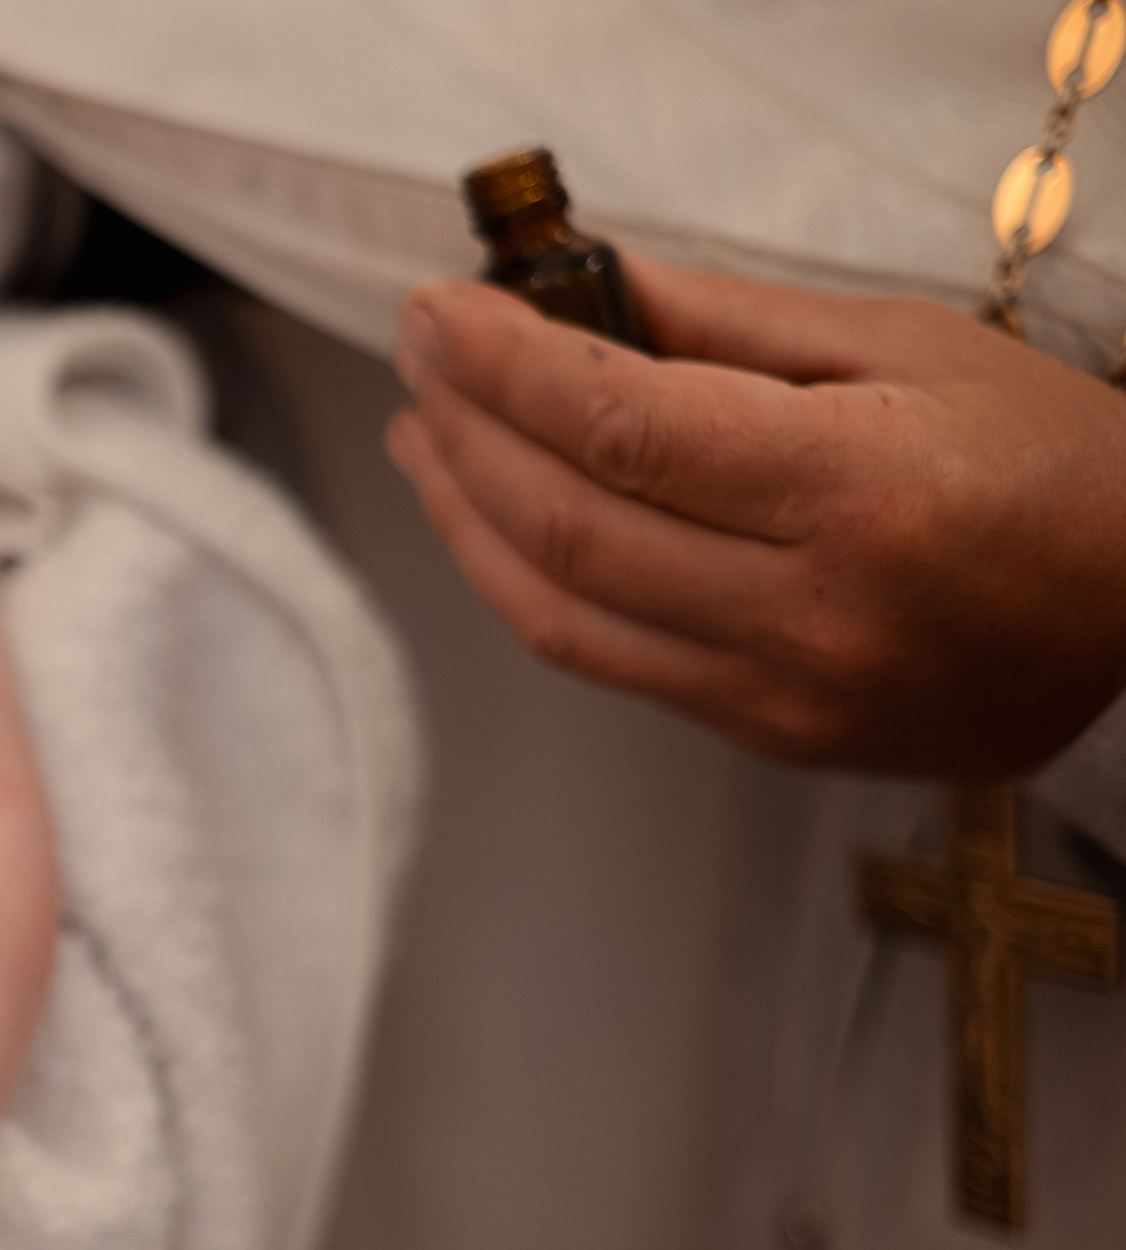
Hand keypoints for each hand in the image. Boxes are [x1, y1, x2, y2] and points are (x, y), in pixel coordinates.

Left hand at [387, 258, 1125, 776]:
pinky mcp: (767, 738)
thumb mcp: (910, 344)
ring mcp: (781, 692)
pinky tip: (494, 522)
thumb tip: (585, 287)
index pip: (620, 425)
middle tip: (421, 361)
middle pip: (567, 521)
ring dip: (465, 519)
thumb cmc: (1052, 462)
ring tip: (427, 439)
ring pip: (559, 609)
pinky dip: (528, 586)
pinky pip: (605, 660)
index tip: (442, 314)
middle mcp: (807, 609)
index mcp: (854, 490)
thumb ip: (729, 322)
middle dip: (467, 430)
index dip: (505, 365)